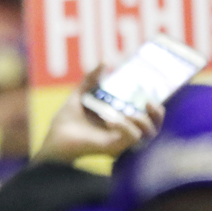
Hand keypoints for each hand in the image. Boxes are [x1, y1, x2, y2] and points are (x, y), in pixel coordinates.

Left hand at [34, 63, 163, 163]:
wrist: (54, 138)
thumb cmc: (66, 123)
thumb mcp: (81, 95)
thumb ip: (91, 80)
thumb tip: (105, 62)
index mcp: (121, 124)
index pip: (149, 120)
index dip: (156, 108)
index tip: (151, 93)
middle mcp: (124, 135)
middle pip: (155, 130)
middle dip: (158, 115)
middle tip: (149, 101)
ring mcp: (120, 143)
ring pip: (148, 135)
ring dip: (141, 120)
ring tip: (127, 112)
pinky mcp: (114, 148)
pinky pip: (132, 138)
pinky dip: (126, 126)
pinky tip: (112, 119)